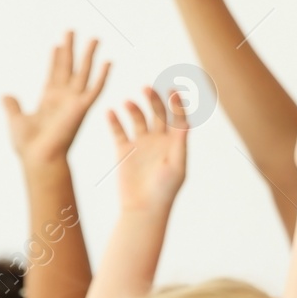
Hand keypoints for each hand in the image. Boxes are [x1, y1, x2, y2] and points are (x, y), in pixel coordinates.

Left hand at [4, 31, 110, 166]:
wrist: (39, 158)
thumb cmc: (28, 145)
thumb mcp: (16, 119)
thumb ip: (12, 106)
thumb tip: (5, 95)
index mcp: (48, 100)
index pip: (54, 74)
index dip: (56, 59)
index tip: (58, 44)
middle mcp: (63, 98)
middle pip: (69, 67)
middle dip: (71, 48)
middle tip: (72, 31)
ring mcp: (75, 102)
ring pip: (84, 73)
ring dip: (89, 55)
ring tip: (94, 38)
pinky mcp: (82, 108)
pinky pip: (95, 89)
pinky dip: (103, 76)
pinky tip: (108, 61)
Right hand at [111, 89, 187, 211]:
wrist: (143, 208)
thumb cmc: (164, 190)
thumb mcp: (176, 166)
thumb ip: (180, 143)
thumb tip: (186, 121)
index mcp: (175, 143)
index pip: (177, 117)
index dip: (176, 102)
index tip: (172, 89)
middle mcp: (158, 140)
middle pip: (158, 113)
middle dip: (154, 100)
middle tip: (146, 89)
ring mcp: (141, 143)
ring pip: (137, 118)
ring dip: (134, 108)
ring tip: (128, 103)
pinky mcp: (124, 150)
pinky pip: (118, 130)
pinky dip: (114, 120)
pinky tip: (110, 111)